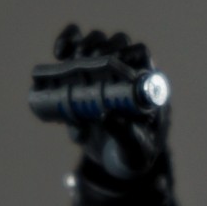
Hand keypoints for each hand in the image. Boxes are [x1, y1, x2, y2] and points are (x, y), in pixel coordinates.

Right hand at [31, 23, 169, 180]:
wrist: (116, 162)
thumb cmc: (134, 154)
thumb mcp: (134, 150)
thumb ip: (124, 135)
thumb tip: (106, 115)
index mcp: (147, 86)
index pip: (141, 56)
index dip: (128, 52)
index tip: (112, 61)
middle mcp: (128, 73)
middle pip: (117, 44)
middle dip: (100, 48)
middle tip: (85, 60)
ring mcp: (105, 71)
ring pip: (95, 43)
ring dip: (81, 46)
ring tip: (68, 60)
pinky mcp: (84, 74)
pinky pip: (75, 49)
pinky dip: (67, 43)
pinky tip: (59, 52)